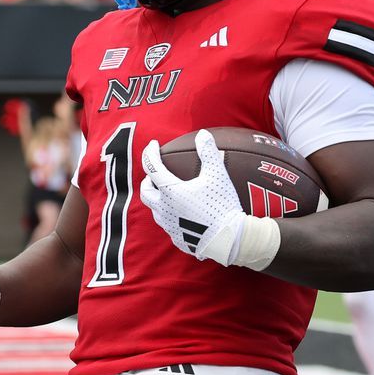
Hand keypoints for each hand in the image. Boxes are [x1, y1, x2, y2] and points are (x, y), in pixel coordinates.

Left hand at [140, 129, 246, 265]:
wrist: (228, 240)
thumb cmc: (222, 205)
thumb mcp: (217, 175)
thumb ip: (208, 152)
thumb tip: (203, 134)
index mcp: (170, 191)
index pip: (152, 167)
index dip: (150, 152)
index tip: (154, 145)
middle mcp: (165, 209)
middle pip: (145, 192)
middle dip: (147, 180)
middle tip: (155, 174)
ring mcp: (170, 226)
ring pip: (155, 210)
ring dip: (157, 198)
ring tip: (167, 193)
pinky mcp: (178, 238)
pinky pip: (168, 225)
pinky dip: (170, 215)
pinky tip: (182, 214)